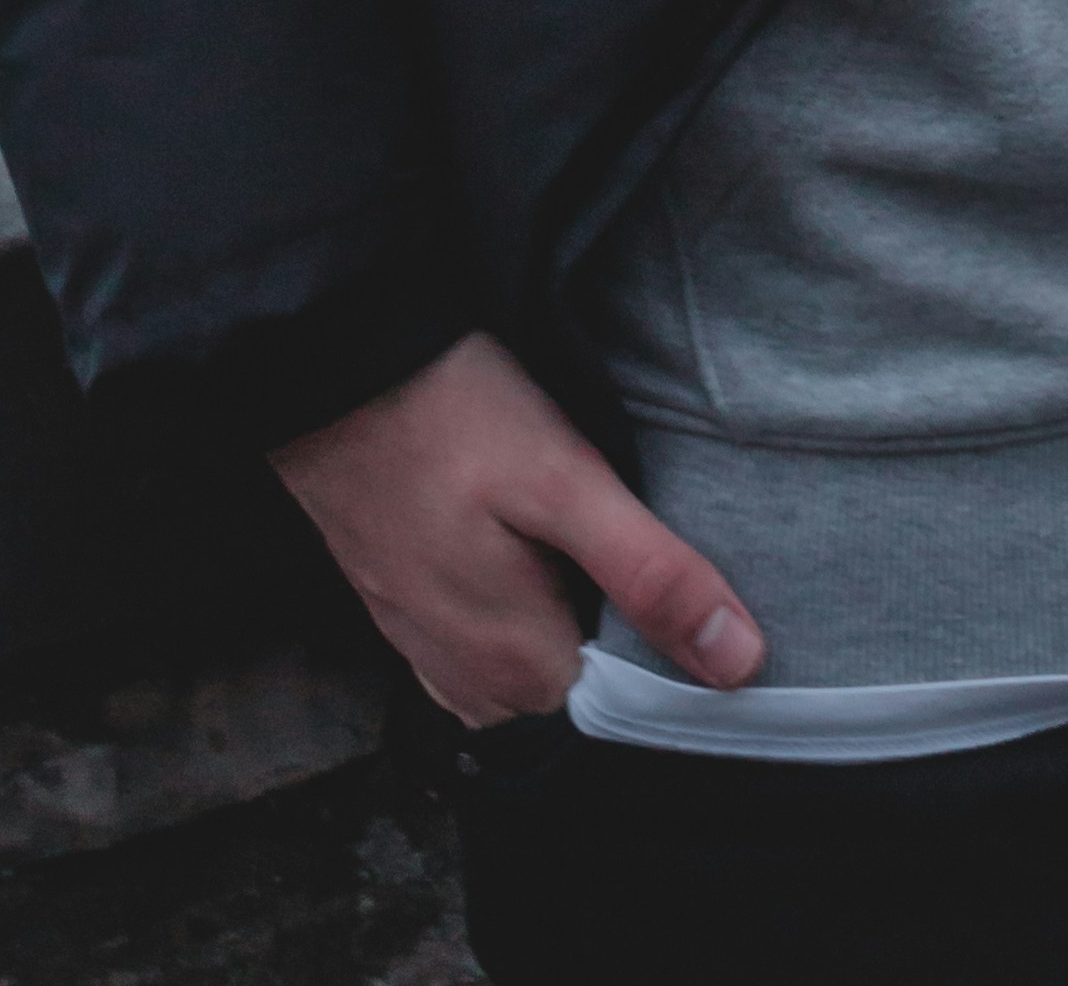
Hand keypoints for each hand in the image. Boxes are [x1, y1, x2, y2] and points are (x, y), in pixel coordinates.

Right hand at [270, 329, 766, 726]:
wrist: (329, 366)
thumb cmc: (450, 417)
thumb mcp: (566, 481)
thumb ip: (649, 574)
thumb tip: (738, 662)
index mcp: (515, 674)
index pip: (627, 700)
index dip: (664, 638)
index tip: (672, 568)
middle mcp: (464, 685)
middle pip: (577, 679)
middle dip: (609, 618)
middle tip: (617, 524)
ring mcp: (424, 648)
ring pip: (528, 657)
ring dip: (560, 602)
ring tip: (574, 523)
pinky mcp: (401, 607)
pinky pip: (480, 632)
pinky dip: (511, 595)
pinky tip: (520, 532)